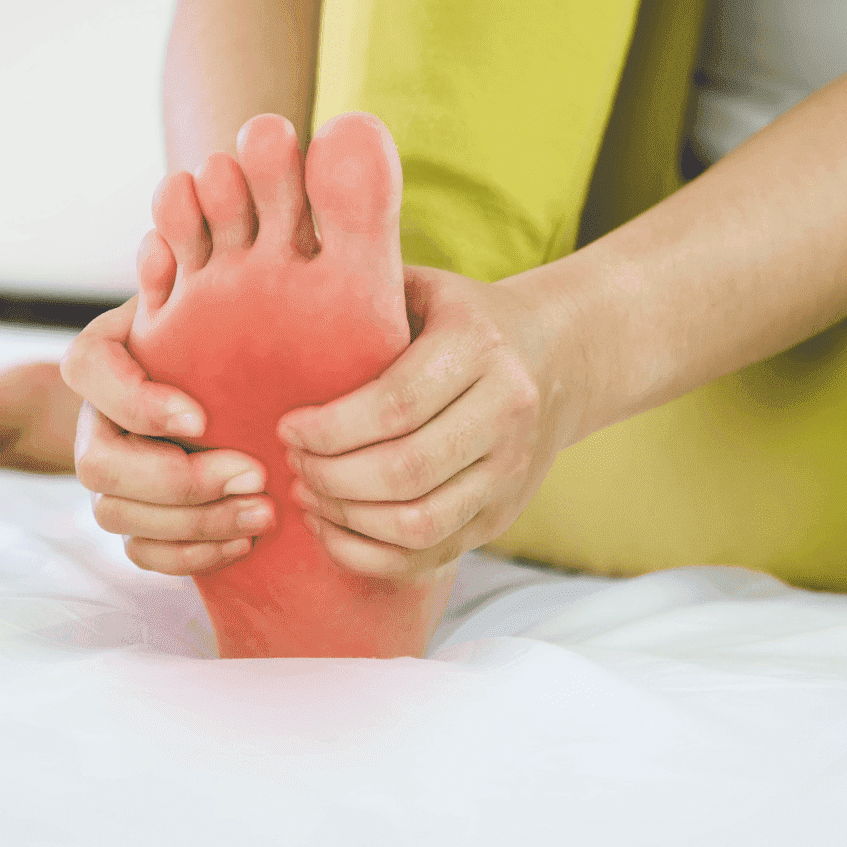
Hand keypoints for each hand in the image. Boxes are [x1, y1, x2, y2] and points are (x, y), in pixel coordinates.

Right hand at [61, 297, 277, 575]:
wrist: (238, 371)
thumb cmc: (223, 322)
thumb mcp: (208, 291)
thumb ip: (184, 270)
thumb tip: (158, 244)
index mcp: (104, 355)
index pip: (91, 374)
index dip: (139, 403)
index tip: (202, 415)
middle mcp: (95, 418)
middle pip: (100, 466)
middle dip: (177, 479)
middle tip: (254, 474)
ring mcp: (113, 475)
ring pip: (120, 516)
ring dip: (194, 522)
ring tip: (265, 511)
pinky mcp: (141, 519)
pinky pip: (144, 554)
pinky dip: (193, 555)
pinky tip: (248, 543)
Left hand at [277, 265, 580, 579]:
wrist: (559, 358)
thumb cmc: (465, 320)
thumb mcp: (425, 289)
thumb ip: (366, 293)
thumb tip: (286, 291)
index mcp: (480, 348)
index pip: (395, 404)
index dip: (329, 427)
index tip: (287, 426)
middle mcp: (506, 413)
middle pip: (404, 472)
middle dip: (330, 476)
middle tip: (292, 461)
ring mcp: (510, 473)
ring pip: (417, 525)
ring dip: (345, 519)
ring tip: (307, 493)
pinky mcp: (502, 516)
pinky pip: (428, 557)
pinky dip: (368, 555)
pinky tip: (332, 526)